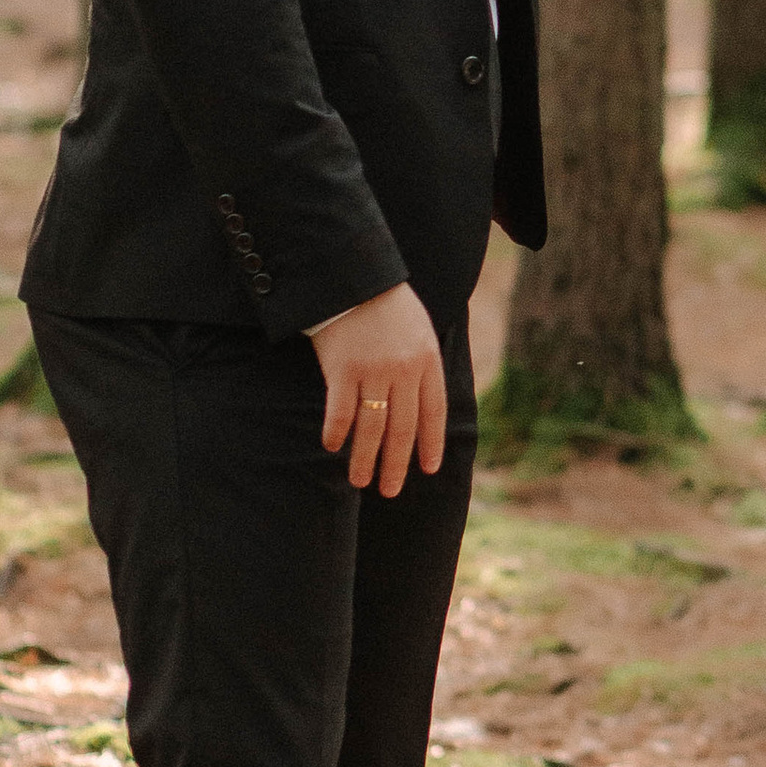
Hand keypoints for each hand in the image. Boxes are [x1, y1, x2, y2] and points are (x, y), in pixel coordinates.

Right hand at [310, 282, 447, 498]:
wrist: (355, 275)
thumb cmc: (386, 302)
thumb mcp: (418, 329)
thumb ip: (422, 363)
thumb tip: (423, 400)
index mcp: (427, 360)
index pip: (433, 412)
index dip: (431, 443)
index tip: (428, 469)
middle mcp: (403, 370)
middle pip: (402, 428)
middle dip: (396, 464)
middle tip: (390, 492)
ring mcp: (373, 370)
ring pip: (372, 427)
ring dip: (364, 458)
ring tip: (360, 481)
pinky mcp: (343, 369)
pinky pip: (340, 410)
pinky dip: (336, 431)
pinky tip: (332, 447)